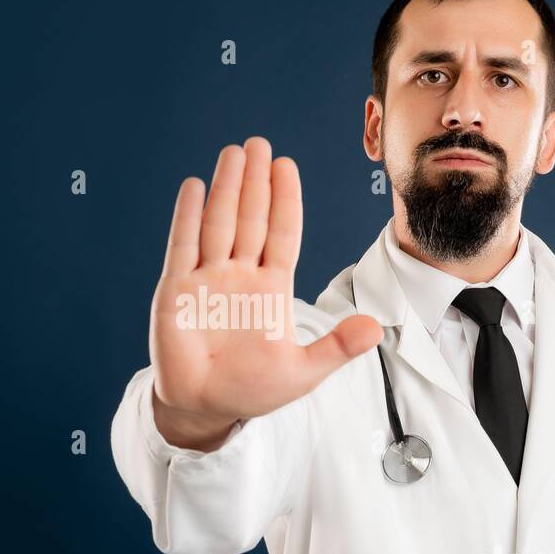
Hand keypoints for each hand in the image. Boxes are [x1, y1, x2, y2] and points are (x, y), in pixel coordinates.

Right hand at [149, 136, 383, 449]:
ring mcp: (207, 279)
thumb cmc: (252, 390)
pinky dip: (188, 217)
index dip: (284, 200)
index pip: (282, 233)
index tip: (286, 166)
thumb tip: (377, 328)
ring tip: (232, 154)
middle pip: (250, 218)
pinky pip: (183, 247)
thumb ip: (337, 347)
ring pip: (219, 224)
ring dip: (226, 189)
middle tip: (258, 144)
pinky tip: (194, 187)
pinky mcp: (177, 291)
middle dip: (254, 182)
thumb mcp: (303, 372)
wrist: (206, 409)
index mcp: (271, 287)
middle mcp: (239, 275)